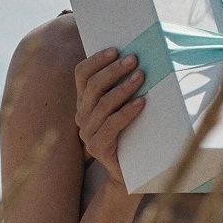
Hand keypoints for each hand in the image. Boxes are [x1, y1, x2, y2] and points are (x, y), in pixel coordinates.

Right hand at [74, 47, 145, 185]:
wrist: (130, 172)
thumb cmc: (130, 134)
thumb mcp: (123, 107)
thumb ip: (122, 87)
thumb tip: (139, 60)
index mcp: (84, 102)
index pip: (81, 74)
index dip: (96, 60)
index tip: (116, 50)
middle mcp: (81, 116)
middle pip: (93, 86)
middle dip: (114, 70)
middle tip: (134, 60)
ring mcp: (87, 133)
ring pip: (102, 104)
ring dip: (123, 88)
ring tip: (141, 77)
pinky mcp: (97, 148)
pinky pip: (111, 125)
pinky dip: (127, 112)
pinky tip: (141, 103)